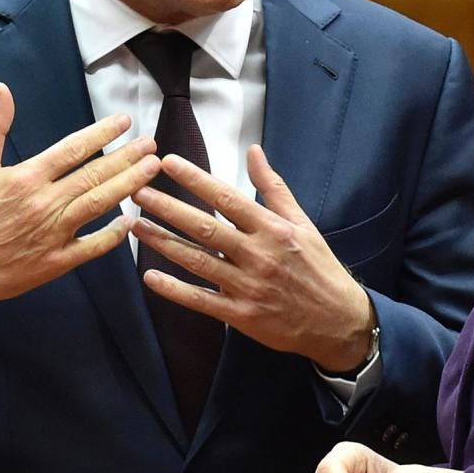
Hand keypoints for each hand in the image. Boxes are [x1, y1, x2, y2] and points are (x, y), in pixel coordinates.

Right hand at [0, 83, 158, 322]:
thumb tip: (3, 90)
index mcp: (26, 177)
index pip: (73, 148)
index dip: (102, 133)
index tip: (125, 121)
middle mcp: (43, 203)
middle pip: (94, 174)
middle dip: (127, 157)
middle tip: (152, 144)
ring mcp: (52, 234)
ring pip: (99, 205)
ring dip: (129, 186)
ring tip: (151, 170)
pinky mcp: (55, 262)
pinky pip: (93, 247)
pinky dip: (114, 235)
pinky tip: (132, 221)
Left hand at [132, 144, 373, 370]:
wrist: (338, 320)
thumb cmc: (318, 267)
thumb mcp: (303, 222)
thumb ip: (274, 187)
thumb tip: (255, 152)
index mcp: (273, 229)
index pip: (227, 198)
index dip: (196, 179)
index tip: (168, 162)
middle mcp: (258, 255)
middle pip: (205, 227)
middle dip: (168, 208)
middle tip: (137, 191)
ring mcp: (248, 286)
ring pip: (198, 261)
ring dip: (163, 243)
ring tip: (135, 226)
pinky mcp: (241, 314)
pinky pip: (202, 300)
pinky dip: (175, 289)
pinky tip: (151, 277)